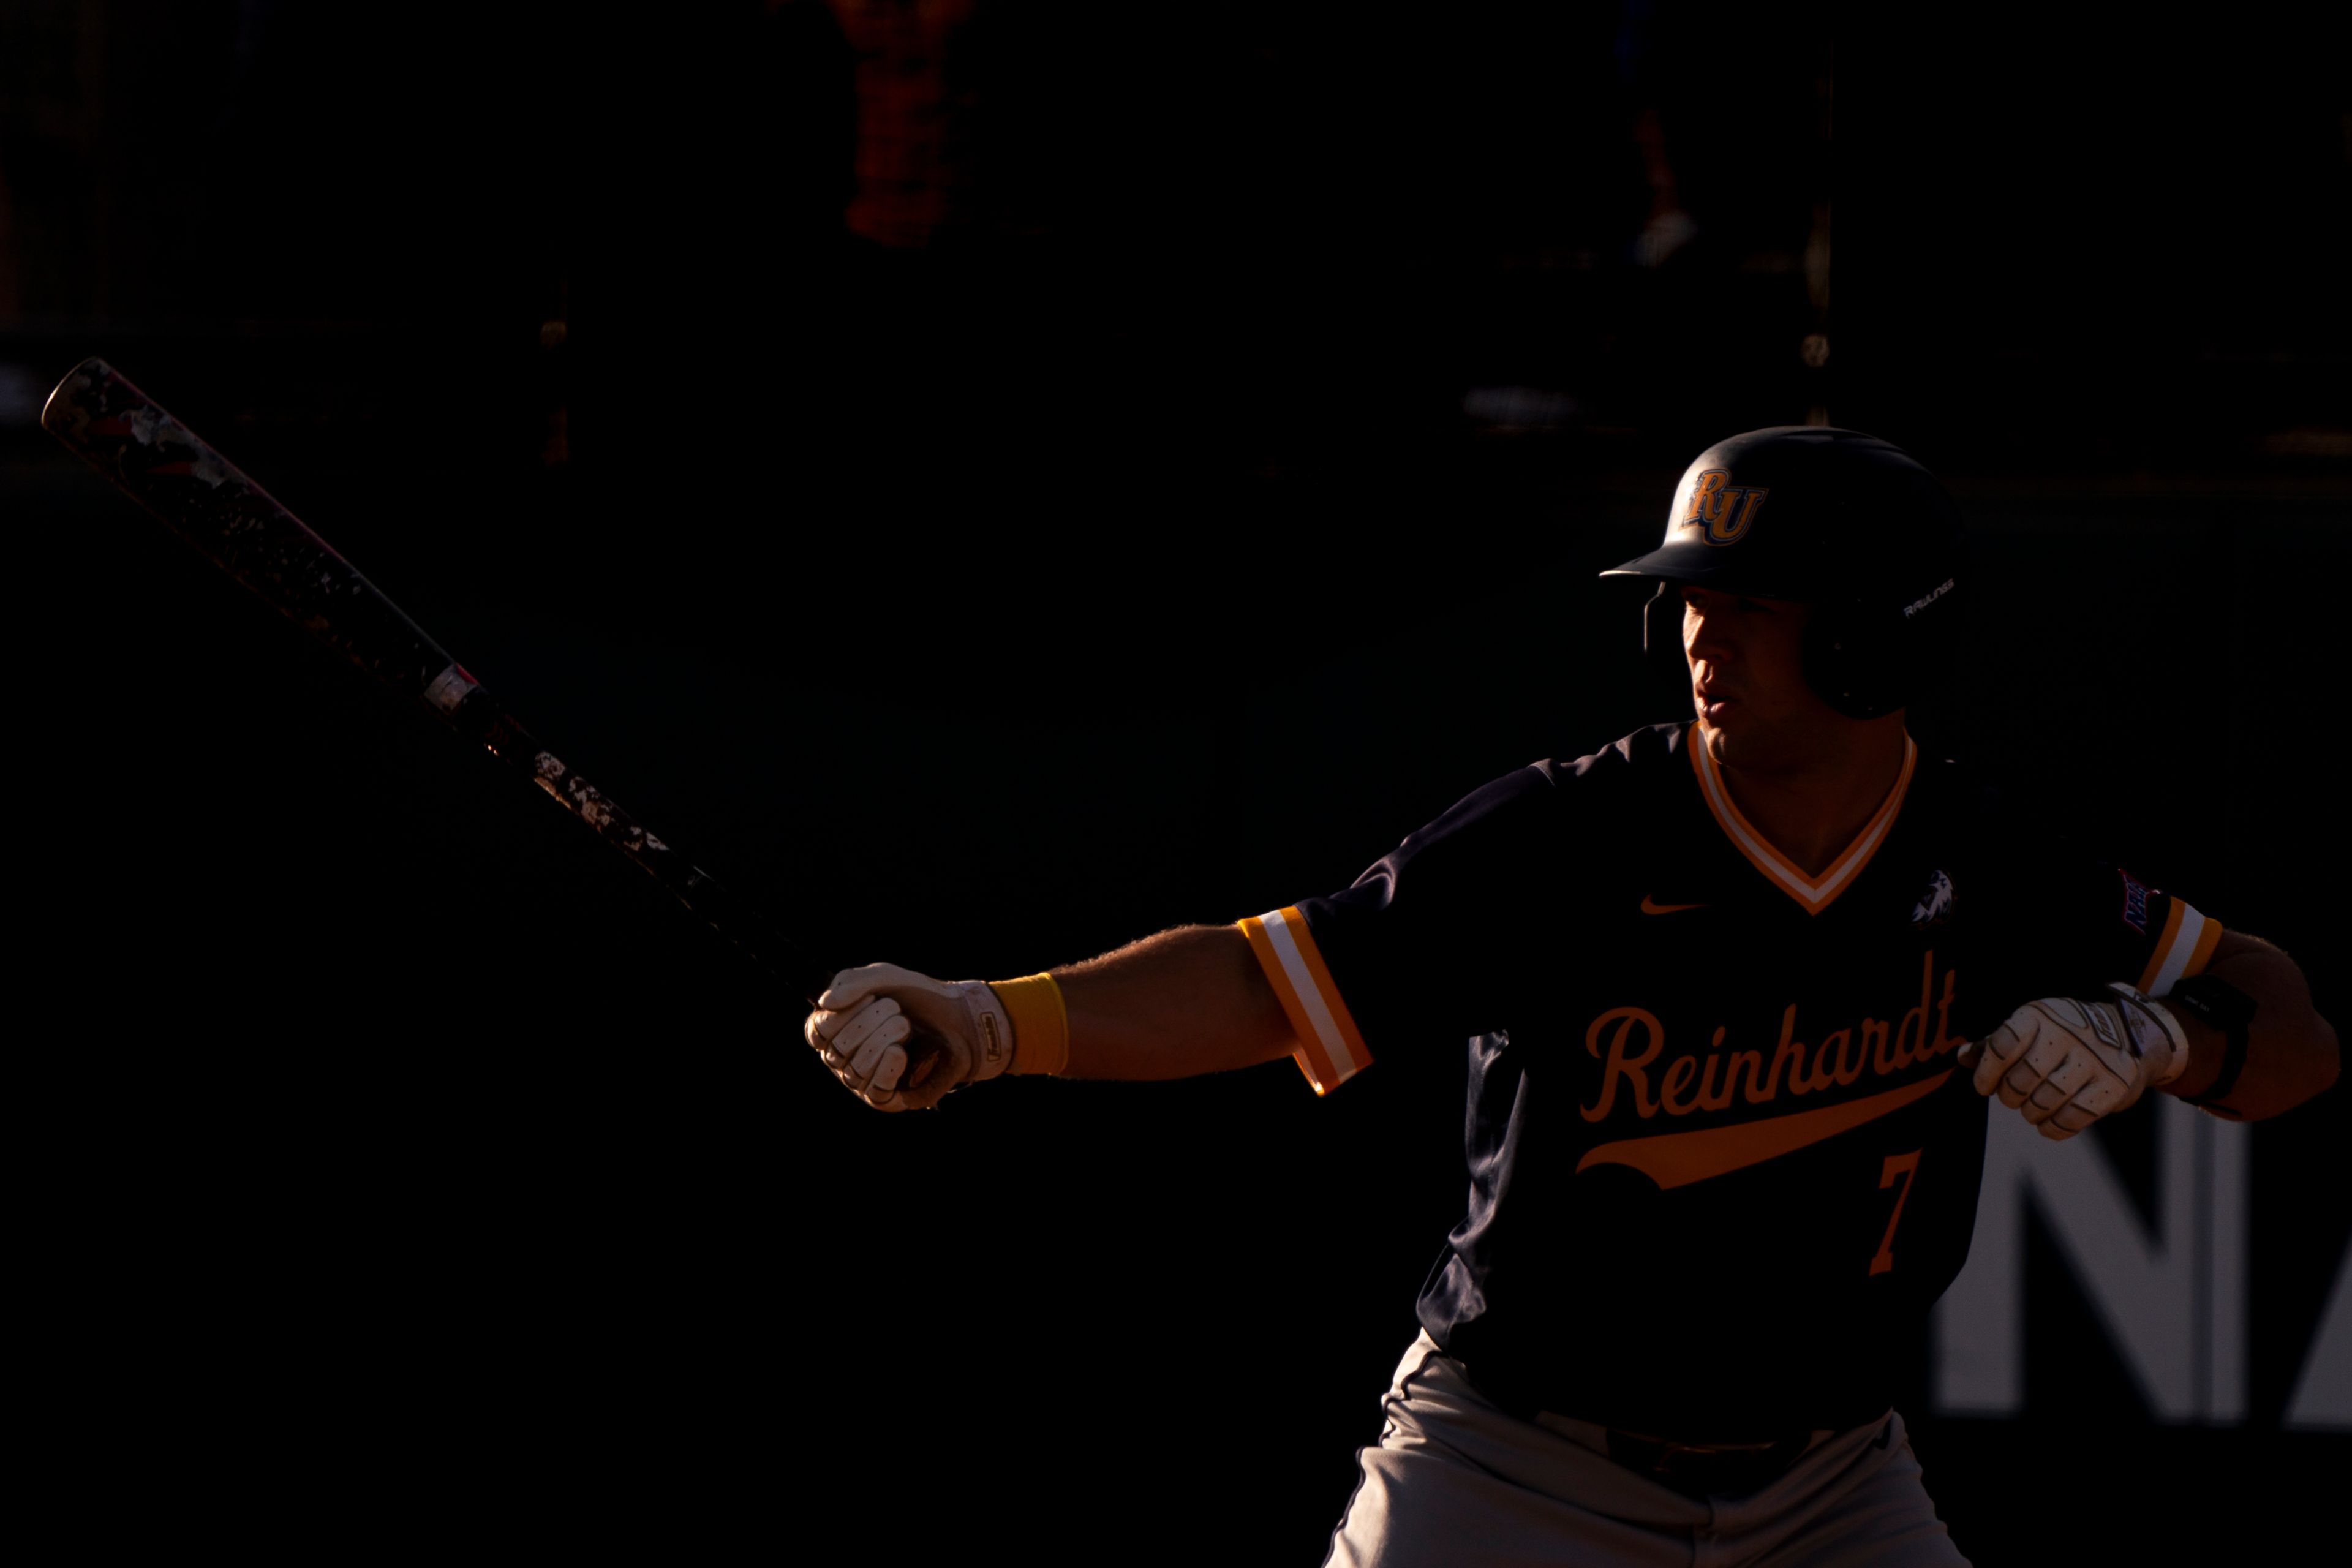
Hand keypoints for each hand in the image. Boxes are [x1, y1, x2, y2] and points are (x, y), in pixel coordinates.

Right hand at [802, 963, 1016, 1111]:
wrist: (959, 1017)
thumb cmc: (918, 997)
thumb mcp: (884, 978)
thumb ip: (852, 983)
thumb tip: (824, 1003)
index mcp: (838, 1030)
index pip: (817, 1031)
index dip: (839, 1015)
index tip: (869, 996)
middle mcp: (845, 1059)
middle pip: (837, 1050)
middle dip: (869, 1023)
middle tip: (896, 1009)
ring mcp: (864, 1080)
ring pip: (855, 1070)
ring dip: (885, 1039)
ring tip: (907, 1025)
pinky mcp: (887, 1097)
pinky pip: (874, 1091)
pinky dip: (886, 1068)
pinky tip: (900, 1052)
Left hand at [1958, 983, 2187, 1139]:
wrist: (2128, 1035)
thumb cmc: (2063, 1034)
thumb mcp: (2029, 1027)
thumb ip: (1995, 1044)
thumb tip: (1962, 1058)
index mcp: (2040, 1015)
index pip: (2003, 1044)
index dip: (1987, 1071)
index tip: (1984, 1086)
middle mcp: (2069, 1033)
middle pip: (2023, 1077)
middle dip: (2009, 1096)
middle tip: (2012, 1099)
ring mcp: (2095, 1059)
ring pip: (2047, 1100)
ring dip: (2031, 1113)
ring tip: (2031, 1111)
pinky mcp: (2116, 1085)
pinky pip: (2074, 1117)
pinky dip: (2054, 1128)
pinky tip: (2048, 1125)